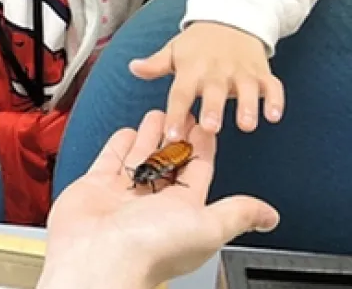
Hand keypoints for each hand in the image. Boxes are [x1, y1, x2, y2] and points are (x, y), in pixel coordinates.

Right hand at [38, 110, 278, 288]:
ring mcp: (124, 194)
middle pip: (169, 162)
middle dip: (177, 137)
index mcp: (183, 211)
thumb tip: (269, 216)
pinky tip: (127, 132)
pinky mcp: (96, 187)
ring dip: (150, 135)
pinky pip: (111, 160)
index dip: (203, 147)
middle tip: (183, 113)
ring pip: (141, 157)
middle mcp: (154, 204)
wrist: (98, 254)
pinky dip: (119, 145)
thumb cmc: (151, 247)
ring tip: (159, 114)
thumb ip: (237, 213)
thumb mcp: (207, 225)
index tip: (206, 127)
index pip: (198, 172)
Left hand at [129, 22, 281, 140]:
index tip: (171, 135)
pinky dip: (275, 100)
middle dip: (213, 109)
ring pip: (247, 89)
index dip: (176, 113)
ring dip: (247, 106)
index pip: (181, 93)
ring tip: (246, 125)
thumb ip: (156, 64)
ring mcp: (241, 72)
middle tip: (211, 128)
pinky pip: (272, 86)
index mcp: (192, 69)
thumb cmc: (198, 43)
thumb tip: (133, 67)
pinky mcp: (262, 72)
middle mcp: (216, 71)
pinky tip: (274, 116)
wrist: (231, 18)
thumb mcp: (174, 50)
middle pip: (214, 91)